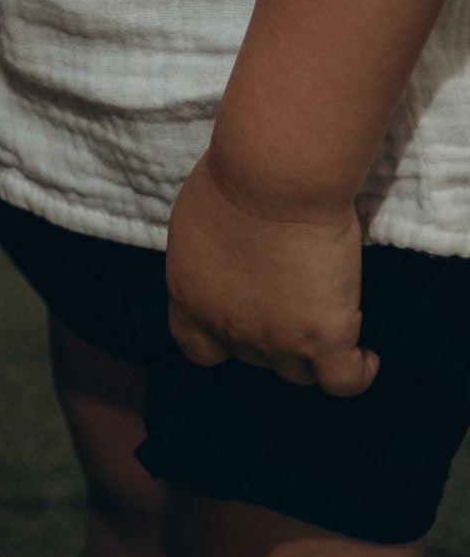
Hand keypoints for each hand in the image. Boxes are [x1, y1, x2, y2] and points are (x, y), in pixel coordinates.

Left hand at [166, 147, 375, 392]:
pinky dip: (357, 373)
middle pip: (255, 357)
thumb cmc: (235, 176)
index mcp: (190, 296)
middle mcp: (229, 328)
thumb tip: (230, 262)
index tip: (244, 321)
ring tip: (331, 325)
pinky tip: (366, 356)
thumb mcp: (199, 221)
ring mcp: (276, 340)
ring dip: (312, 353)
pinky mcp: (323, 339)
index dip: (222, 343)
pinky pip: (343, 380)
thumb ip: (210, 259)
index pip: (198, 348)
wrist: (275, 176)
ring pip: (298, 372)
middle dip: (271, 335)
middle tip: (294, 300)